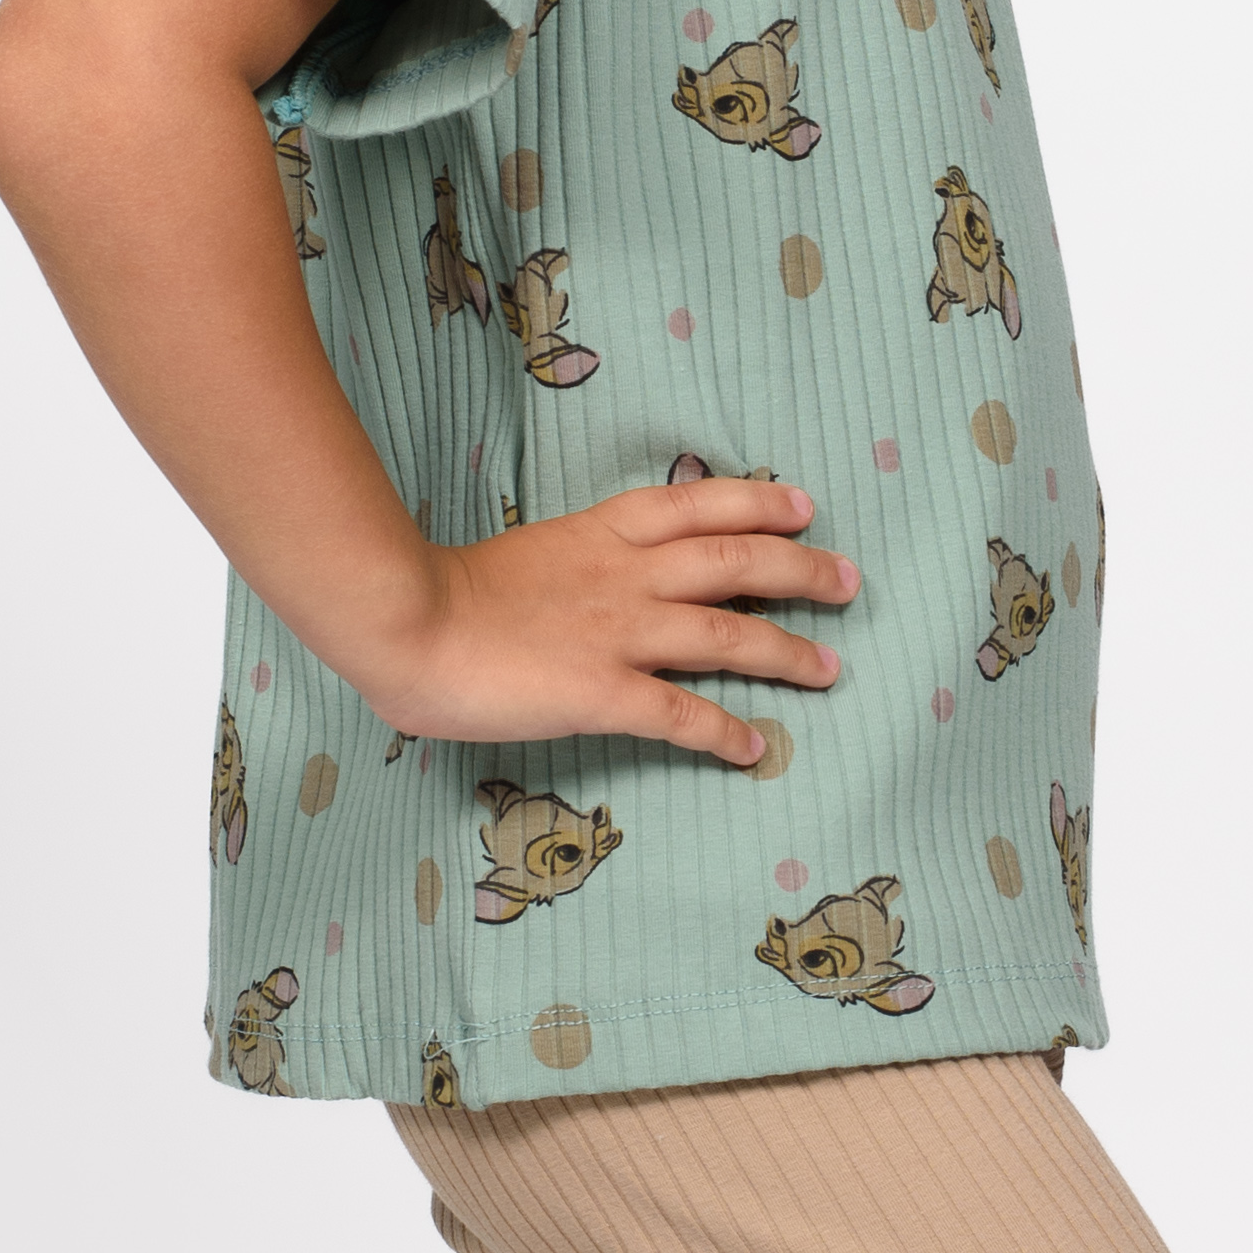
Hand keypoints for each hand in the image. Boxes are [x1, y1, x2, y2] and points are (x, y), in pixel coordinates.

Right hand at [350, 474, 856, 767]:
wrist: (405, 619)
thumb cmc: (444, 593)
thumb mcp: (525, 555)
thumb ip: (571, 564)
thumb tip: (590, 582)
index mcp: (602, 532)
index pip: (700, 504)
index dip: (760, 504)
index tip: (804, 508)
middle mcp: (626, 576)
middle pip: (738, 564)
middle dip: (801, 572)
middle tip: (846, 582)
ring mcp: (620, 633)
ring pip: (729, 636)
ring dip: (787, 653)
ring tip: (829, 669)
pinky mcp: (604, 693)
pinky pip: (683, 715)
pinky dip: (726, 732)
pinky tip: (755, 748)